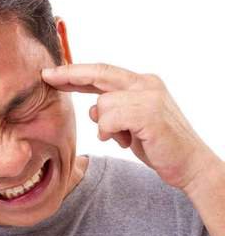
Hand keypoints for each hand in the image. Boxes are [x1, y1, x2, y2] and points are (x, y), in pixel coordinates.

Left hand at [41, 63, 218, 190]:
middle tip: (47, 76)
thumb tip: (91, 107)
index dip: (75, 72)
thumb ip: (112, 110)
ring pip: (102, 103)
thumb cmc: (157, 144)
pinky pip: (109, 118)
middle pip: (99, 73)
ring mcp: (149, 97)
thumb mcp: (129, 122)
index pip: (102, 72)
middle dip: (70, 75)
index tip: (52, 74)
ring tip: (124, 138)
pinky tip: (127, 141)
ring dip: (105, 126)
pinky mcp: (148, 114)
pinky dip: (110, 132)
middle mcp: (146, 84)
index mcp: (142, 83)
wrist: (188, 164)